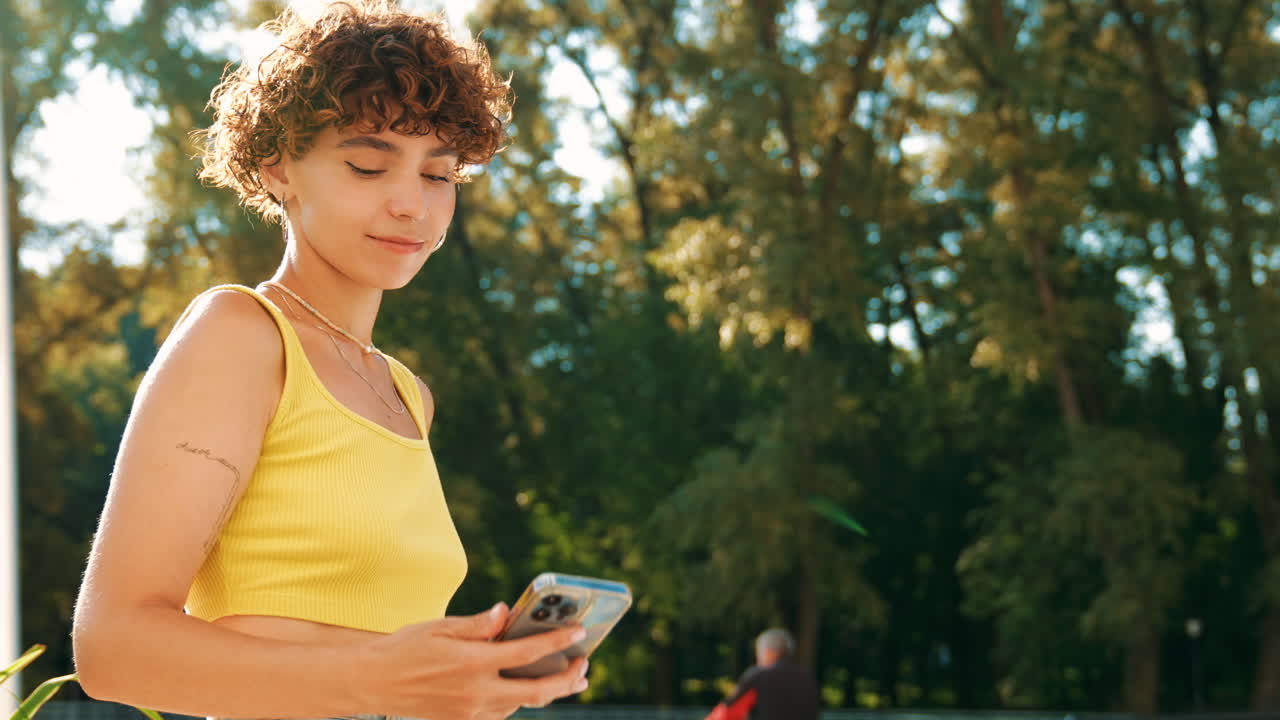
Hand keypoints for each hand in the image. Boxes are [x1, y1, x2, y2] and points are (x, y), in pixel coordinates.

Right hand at [354, 602, 589, 719]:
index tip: (580, 633)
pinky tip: (527, 688)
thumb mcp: (440, 627)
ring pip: (521, 706)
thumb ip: (477, 625)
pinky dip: (519, 701)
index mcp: (472, 662)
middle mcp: (475, 692)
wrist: (372, 683)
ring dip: (547, 693)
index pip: (527, 653)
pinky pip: (501, 714)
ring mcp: (470, 711)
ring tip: (568, 679)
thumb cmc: (405, 647)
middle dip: (566, 680)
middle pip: (535, 692)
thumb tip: (505, 613)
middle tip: (584, 667)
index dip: (558, 642)